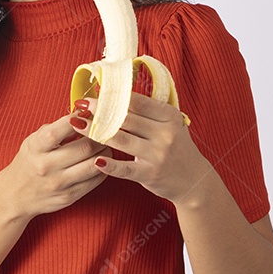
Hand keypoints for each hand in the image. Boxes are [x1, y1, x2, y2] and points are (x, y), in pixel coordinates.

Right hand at [0, 112, 113, 220]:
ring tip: (106, 145)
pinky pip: (95, 180)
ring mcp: (58, 183)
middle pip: (85, 147)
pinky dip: (103, 168)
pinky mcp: (69, 196)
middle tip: (106, 130)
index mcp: (36, 147)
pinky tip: (102, 161)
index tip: (90, 112)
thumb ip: (56, 128)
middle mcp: (46, 166)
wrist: (15, 195)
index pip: (60, 130)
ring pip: (94, 164)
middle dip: (100, 136)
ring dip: (105, 152)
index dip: (79, 119)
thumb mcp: (34, 141)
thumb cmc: (28, 163)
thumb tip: (84, 115)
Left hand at [71, 91, 211, 202]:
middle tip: (80, 105)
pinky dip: (109, 165)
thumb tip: (115, 95)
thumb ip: (147, 111)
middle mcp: (165, 133)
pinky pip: (125, 169)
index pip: (136, 102)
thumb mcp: (169, 124)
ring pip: (121, 140)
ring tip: (78, 125)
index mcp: (169, 116)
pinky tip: (95, 160)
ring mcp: (158, 155)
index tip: (93, 93)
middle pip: (126, 119)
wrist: (194, 180)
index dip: (113, 97)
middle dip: (100, 111)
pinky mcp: (151, 174)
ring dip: (96, 132)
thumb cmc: (176, 148)